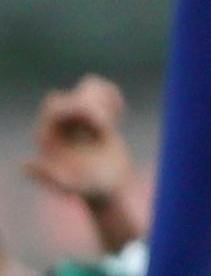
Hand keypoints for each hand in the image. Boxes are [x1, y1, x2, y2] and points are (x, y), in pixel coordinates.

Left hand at [26, 77, 132, 223]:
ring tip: (115, 120)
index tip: (104, 127)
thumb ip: (47, 177)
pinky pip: (101, 89)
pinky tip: (121, 115)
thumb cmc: (89, 189)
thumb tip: (23, 164)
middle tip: (109, 128)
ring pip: (87, 85)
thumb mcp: (69, 187)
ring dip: (105, 98)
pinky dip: (113, 96)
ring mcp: (77, 116)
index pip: (56, 106)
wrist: (107, 187)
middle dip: (94, 105)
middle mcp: (59, 123)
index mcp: (47, 135)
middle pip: (72, 95)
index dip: (81, 109)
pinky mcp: (94, 113)